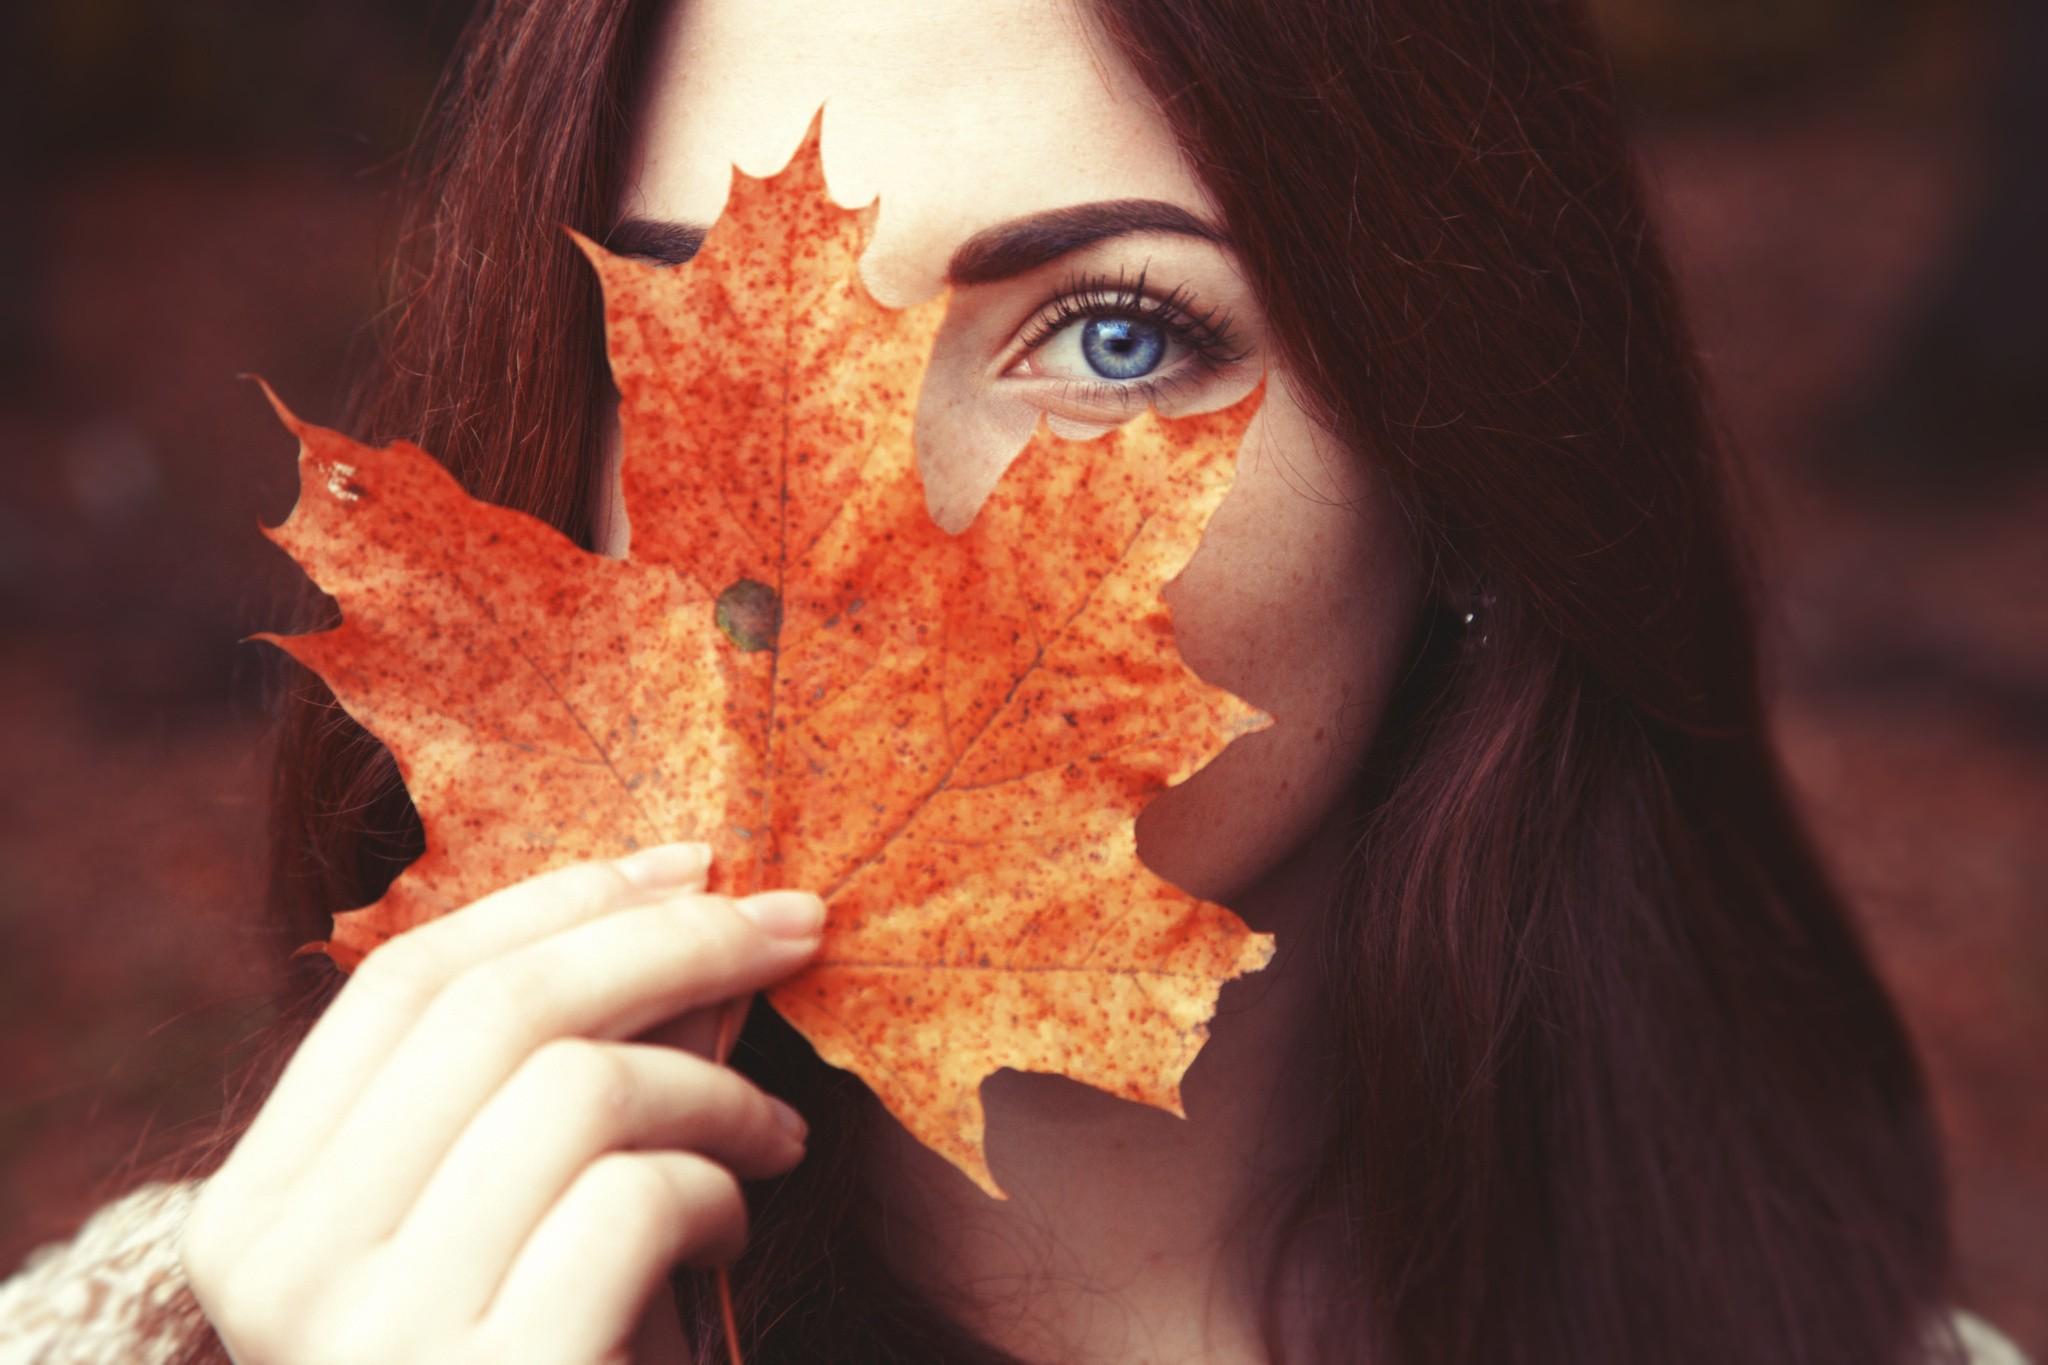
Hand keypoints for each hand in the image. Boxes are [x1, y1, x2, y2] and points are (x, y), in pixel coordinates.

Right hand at [179, 844, 820, 1364]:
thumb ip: (552, 1087)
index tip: (691, 860)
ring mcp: (372, 1339)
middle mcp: (279, 1271)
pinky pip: (633, 1198)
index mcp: (257, 1213)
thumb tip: (686, 912)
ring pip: (576, 1087)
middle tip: (800, 927)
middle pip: (498, 1009)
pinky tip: (745, 1212)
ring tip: (777, 1134)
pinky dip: (718, 1181)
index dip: (561, 896)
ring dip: (716, 1084)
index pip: (404, 983)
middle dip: (674, 938)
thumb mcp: (506, 1226)